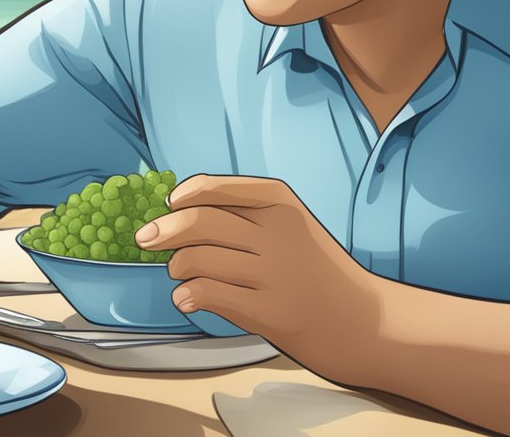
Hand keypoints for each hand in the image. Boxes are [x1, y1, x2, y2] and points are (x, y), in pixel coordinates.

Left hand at [136, 174, 386, 383]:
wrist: (363, 321)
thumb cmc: (315, 270)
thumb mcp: (291, 225)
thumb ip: (243, 211)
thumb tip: (178, 207)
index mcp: (281, 203)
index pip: (215, 188)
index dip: (182, 196)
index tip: (167, 206)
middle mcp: (277, 233)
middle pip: (199, 222)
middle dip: (163, 231)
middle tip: (147, 240)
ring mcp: (273, 273)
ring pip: (197, 259)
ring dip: (177, 268)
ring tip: (181, 275)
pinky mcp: (268, 311)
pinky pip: (207, 294)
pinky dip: (187, 295)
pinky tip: (186, 299)